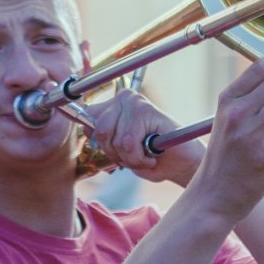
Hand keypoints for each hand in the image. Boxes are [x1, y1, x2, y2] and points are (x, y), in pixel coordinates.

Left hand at [84, 89, 204, 185]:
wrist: (182, 165)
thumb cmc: (152, 158)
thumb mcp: (119, 150)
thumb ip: (101, 136)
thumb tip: (81, 123)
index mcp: (114, 105)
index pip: (86, 118)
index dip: (96, 139)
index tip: (116, 149)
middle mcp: (124, 98)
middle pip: (99, 131)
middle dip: (116, 153)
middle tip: (136, 155)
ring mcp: (135, 102)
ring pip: (115, 139)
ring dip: (131, 158)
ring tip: (147, 155)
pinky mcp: (146, 111)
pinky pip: (129, 142)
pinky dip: (140, 158)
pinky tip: (153, 154)